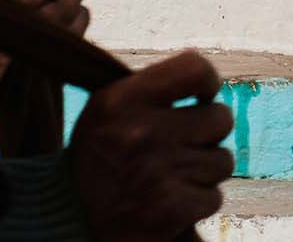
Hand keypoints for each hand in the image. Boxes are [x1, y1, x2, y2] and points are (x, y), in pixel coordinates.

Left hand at [0, 0, 88, 130]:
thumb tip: (59, 4)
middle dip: (64, 1)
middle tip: (45, 21)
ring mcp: (41, 24)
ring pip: (79, 13)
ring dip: (67, 25)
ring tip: (40, 42)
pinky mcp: (49, 51)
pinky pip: (77, 40)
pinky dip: (69, 44)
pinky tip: (47, 54)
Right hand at [71, 50, 234, 240]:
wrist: (70, 221)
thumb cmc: (97, 158)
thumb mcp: (106, 110)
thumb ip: (150, 88)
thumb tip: (203, 79)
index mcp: (121, 101)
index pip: (195, 69)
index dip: (207, 82)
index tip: (200, 97)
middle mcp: (140, 133)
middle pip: (220, 118)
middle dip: (208, 133)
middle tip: (183, 144)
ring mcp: (157, 173)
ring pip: (222, 161)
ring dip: (203, 170)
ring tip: (172, 175)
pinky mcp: (170, 210)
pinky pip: (214, 197)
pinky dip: (198, 201)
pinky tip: (171, 200)